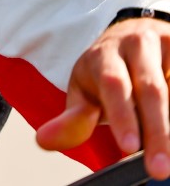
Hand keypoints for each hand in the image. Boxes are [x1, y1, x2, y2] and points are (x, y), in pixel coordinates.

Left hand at [36, 18, 169, 179]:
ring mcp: (163, 44)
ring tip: (169, 155)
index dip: (122, 116)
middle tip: (159, 168)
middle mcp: (135, 45)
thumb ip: (73, 118)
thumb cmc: (106, 70)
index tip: (128, 147)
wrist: (132, 35)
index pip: (112, 85)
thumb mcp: (85, 90)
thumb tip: (45, 140)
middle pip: (150, 89)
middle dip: (157, 131)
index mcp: (104, 55)